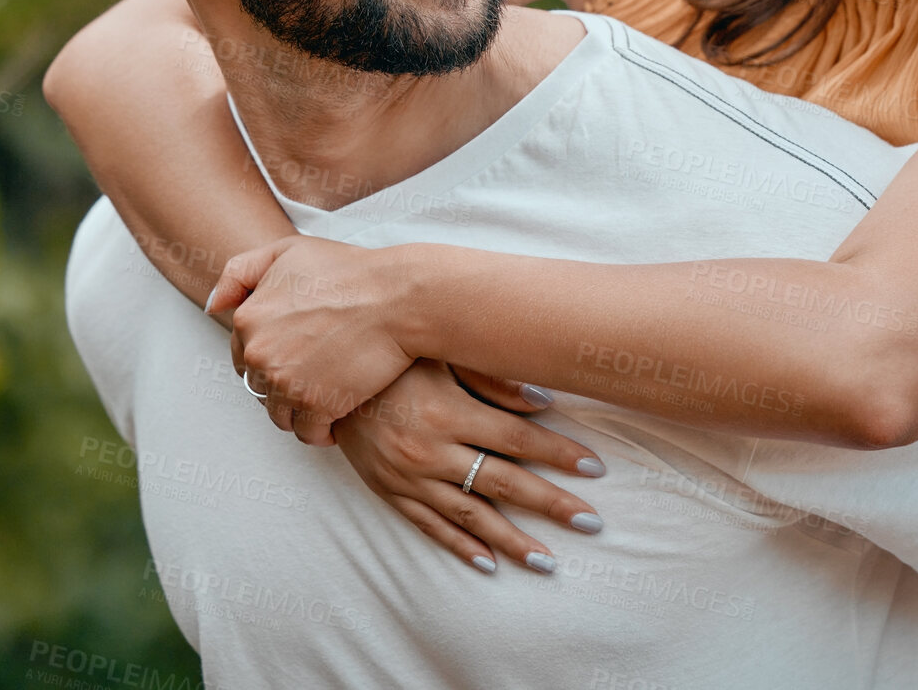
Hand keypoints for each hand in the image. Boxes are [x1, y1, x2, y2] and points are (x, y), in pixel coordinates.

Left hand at [208, 234, 413, 442]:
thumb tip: (212, 306)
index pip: (241, 354)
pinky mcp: (318, 406)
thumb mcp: (288, 251)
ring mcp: (287, 384)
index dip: (270, 354)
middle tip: (316, 372)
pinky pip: (308, 433)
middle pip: (259, 387)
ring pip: (280, 414)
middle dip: (284, 383)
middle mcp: (259, 355)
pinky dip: (322, 430)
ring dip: (299, 410)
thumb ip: (240, 272)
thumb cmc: (350, 271)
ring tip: (326, 396)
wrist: (398, 297)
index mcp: (248, 319)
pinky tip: (339, 416)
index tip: (296, 352)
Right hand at [334, 361, 606, 574]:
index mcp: (448, 413)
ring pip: (470, 517)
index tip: (595, 467)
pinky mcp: (390, 493)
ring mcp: (409, 479)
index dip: (559, 454)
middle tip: (592, 522)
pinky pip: (430, 527)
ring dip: (512, 541)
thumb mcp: (440, 354)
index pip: (517, 440)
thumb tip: (543, 402)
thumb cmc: (391, 358)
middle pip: (503, 484)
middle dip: (551, 504)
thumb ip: (491, 378)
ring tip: (548, 561)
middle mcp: (430, 452)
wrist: (322, 380)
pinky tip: (488, 564)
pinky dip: (460, 547)